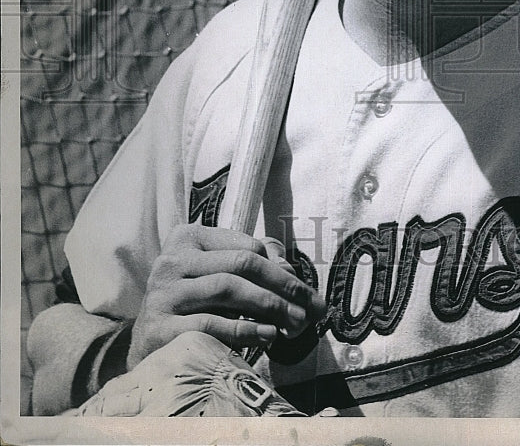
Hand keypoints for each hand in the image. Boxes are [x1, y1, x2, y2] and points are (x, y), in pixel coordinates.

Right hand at [127, 224, 325, 369]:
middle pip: (240, 264)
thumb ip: (251, 264)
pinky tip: (268, 335)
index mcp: (188, 238)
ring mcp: (162, 293)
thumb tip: (290, 270)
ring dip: (269, 306)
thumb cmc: (192, 305)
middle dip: (282, 286)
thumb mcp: (218, 276)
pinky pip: (210, 324)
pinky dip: (245, 329)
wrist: (145, 346)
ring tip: (294, 324)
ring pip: (227, 289)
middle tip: (309, 309)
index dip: (281, 268)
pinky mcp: (158, 328)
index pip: (246, 246)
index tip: (304, 292)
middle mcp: (172, 260)